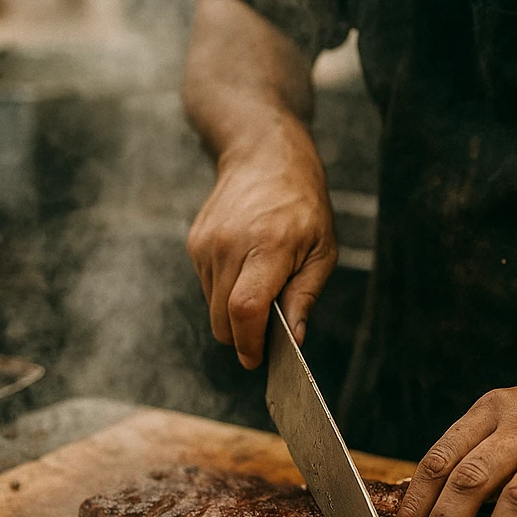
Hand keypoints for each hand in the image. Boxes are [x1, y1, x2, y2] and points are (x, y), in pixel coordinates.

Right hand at [187, 120, 336, 368]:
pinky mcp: (194, 243)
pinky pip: (207, 286)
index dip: (249, 343)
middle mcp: (230, 245)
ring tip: (261, 284)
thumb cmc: (302, 204)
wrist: (265, 157)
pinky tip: (246, 267)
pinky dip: (225, 291)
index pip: (245, 309)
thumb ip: (305, 296)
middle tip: (267, 332)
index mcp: (268, 246)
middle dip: (242, 337)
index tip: (257, 359)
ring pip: (212, 306)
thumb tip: (295, 340)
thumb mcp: (322, 249)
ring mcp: (206, 244)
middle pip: (222, 318)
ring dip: (233, 312)